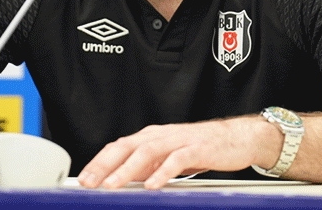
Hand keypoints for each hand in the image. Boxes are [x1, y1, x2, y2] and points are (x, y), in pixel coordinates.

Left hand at [77, 116, 281, 189]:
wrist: (237, 138)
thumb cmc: (202, 147)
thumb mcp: (168, 157)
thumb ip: (147, 167)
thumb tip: (123, 181)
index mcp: (152, 136)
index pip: (119, 146)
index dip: (100, 161)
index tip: (84, 178)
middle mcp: (162, 134)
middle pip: (127, 147)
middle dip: (105, 165)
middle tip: (90, 183)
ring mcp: (179, 140)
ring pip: (147, 152)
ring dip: (127, 170)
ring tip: (112, 185)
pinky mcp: (197, 148)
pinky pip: (177, 160)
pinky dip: (163, 172)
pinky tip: (153, 185)